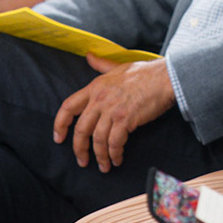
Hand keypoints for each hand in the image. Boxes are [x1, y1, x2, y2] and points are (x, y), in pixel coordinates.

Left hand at [52, 56, 175, 171]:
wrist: (164, 78)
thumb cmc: (144, 73)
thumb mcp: (118, 66)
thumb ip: (101, 65)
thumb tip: (89, 56)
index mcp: (95, 87)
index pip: (68, 106)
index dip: (60, 124)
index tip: (58, 138)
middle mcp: (99, 99)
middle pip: (80, 129)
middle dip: (79, 149)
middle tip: (82, 161)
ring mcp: (112, 110)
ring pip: (97, 139)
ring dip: (100, 156)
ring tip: (104, 166)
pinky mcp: (125, 119)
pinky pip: (114, 142)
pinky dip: (114, 154)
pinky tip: (117, 159)